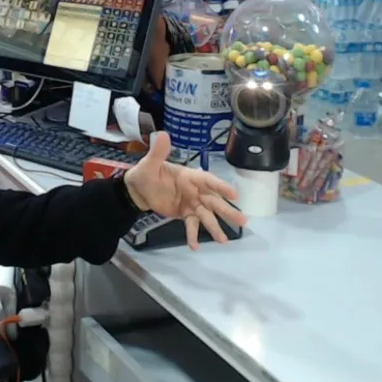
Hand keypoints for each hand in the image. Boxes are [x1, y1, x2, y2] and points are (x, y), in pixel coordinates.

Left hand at [124, 133, 246, 249]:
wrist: (138, 190)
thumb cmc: (146, 173)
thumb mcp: (150, 163)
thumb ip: (158, 152)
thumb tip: (163, 134)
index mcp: (189, 176)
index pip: (208, 180)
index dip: (221, 186)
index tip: (235, 194)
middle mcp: (194, 190)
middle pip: (214, 201)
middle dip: (228, 210)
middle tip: (243, 221)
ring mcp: (191, 203)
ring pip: (207, 216)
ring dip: (216, 227)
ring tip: (224, 241)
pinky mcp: (184, 214)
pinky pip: (191, 225)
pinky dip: (193, 236)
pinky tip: (195, 247)